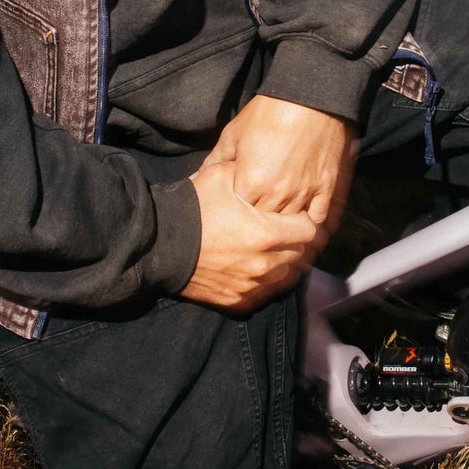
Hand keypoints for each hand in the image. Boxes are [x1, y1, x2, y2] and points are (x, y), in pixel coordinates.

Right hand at [180, 160, 325, 312]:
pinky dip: (269, 282)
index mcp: (267, 234)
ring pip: (288, 276)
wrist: (157, 246)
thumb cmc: (191, 209)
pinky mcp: (239, 301)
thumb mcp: (220, 176)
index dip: (306, 220)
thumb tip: (270, 167)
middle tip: (290, 230)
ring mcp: (252, 286)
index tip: (298, 215)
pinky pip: (268, 293)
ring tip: (277, 248)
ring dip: (288, 262)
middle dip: (299, 241)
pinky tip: (261, 268)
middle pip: (303, 255)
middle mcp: (265, 264)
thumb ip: (252, 172)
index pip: (311, 231)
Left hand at [203, 95, 357, 232]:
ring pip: (292, 225)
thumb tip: (196, 180)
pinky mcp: (326, 188)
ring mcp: (304, 193)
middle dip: (260, 222)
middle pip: (265, 224)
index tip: (239, 208)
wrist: (310, 97)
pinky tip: (306, 221)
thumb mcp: (233, 134)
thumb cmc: (268, 113)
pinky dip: (312, 222)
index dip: (238, 212)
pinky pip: (319, 217)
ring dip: (285, 224)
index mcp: (251, 184)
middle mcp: (278, 194)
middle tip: (258, 216)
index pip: (239, 215)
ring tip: (280, 223)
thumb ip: (215, 162)